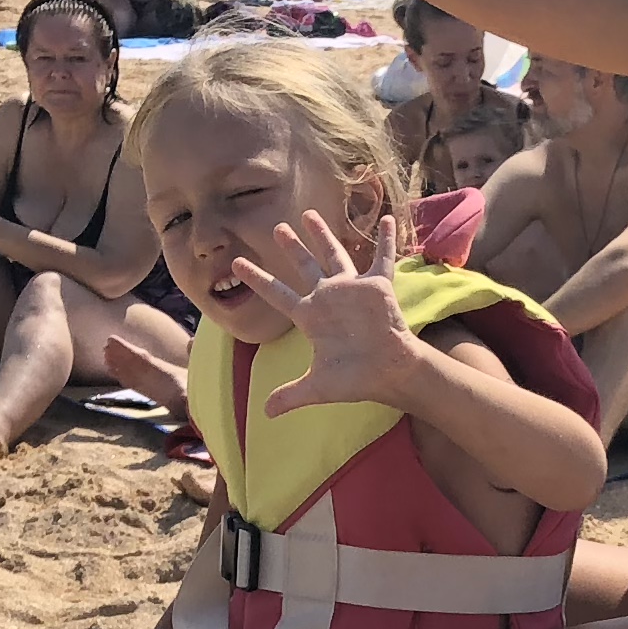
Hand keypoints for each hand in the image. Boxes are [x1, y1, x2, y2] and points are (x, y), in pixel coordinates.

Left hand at [244, 209, 425, 408]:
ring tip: (310, 214)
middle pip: (305, 266)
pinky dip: (385, 239)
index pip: (277, 293)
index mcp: (311, 317)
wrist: (389, 373)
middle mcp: (329, 298)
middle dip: (292, 247)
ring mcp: (352, 289)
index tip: (237, 264)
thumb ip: (290, 395)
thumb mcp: (317, 386)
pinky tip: (384, 217)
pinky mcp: (376, 286)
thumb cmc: (356, 379)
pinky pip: (382, 257)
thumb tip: (265, 414)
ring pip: (335, 254)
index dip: (257, 279)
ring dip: (323, 234)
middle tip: (277, 228)